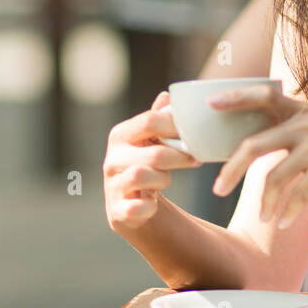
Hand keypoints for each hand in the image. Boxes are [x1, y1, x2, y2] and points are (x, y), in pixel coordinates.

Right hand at [103, 90, 203, 229]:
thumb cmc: (145, 165)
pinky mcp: (117, 211)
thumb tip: (167, 96)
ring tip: (167, 178)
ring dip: (164, 178)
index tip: (193, 134)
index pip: (150, 121)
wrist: (130, 206)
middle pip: (154, 153)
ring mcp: (112, 185)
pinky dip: (149, 206)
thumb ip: (158, 119)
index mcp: (120, 135)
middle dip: (180, 157)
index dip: (176, 126)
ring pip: (142, 176)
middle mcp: (112, 159)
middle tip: (195, 159)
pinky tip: (153, 203)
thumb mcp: (150, 141)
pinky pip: (137, 208)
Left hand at [206, 83, 307, 227]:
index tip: (210, 102)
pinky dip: (289, 210)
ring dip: (265, 201)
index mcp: (302, 109)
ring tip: (263, 218)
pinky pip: (300, 192)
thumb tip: (267, 140)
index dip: (235, 96)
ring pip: (276, 176)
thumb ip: (299, 126)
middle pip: (254, 144)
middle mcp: (306, 123)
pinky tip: (283, 221)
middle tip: (216, 188)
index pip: (262, 94)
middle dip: (231, 169)